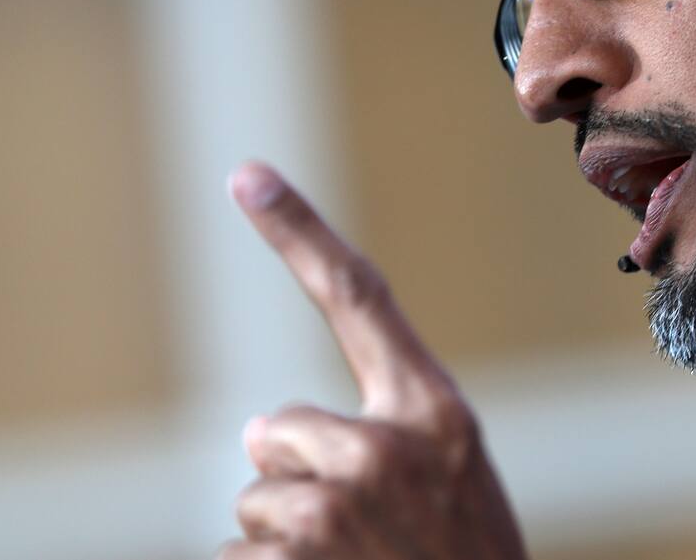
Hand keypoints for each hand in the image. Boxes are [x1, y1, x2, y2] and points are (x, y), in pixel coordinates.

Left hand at [219, 161, 527, 559]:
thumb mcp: (450, 484)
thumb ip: (381, 440)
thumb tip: (255, 431)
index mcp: (434, 413)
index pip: (357, 299)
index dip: (297, 232)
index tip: (245, 173)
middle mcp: (382, 446)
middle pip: (274, 432)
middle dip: (292, 480)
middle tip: (358, 536)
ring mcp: (335, 508)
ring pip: (251, 503)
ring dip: (280, 543)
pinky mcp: (291, 559)